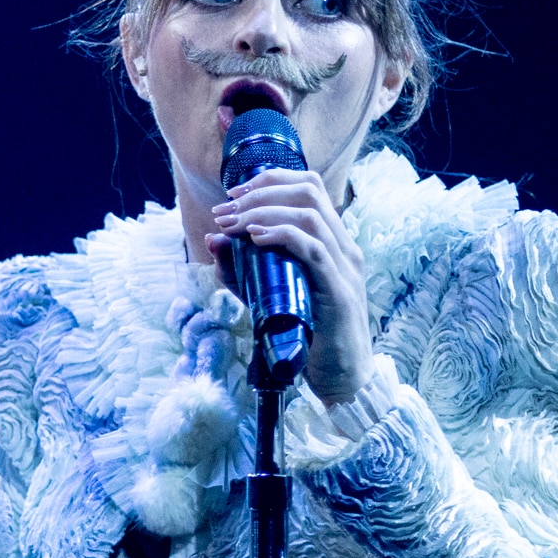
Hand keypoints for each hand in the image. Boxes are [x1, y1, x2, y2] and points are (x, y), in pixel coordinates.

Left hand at [207, 167, 372, 404]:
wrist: (341, 377)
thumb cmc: (306, 334)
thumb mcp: (265, 295)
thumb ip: (241, 269)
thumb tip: (213, 239)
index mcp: (331, 241)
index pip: (308, 187)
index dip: (270, 180)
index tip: (233, 195)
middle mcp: (343, 247)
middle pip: (308, 191)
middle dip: (260, 193)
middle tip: (226, 211)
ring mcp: (345, 267)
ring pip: (309, 215)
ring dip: (263, 213)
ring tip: (234, 225)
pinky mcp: (339, 291)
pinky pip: (313, 249)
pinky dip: (282, 236)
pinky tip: (256, 239)